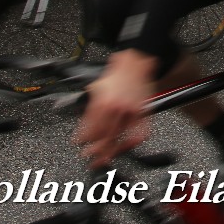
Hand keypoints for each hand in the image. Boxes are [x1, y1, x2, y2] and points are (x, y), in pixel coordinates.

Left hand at [73, 50, 155, 167]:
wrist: (134, 63)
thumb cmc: (115, 76)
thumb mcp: (95, 90)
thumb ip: (89, 109)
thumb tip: (83, 128)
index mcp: (102, 103)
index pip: (90, 129)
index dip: (84, 140)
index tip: (80, 145)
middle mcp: (116, 109)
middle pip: (104, 138)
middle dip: (96, 152)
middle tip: (91, 159)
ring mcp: (131, 112)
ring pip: (121, 138)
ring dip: (112, 151)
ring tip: (106, 158)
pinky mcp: (143, 112)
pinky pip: (140, 132)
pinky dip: (133, 142)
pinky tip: (127, 146)